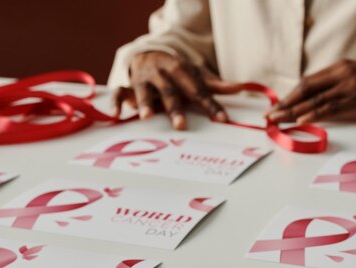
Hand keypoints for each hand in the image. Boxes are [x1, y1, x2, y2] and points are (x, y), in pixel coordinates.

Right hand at [113, 51, 233, 129]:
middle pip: (170, 92)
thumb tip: (239, 88)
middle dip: (175, 108)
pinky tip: (117, 114)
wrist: (149, 54)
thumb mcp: (195, 75)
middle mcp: (162, 74)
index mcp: (181, 71)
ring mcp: (144, 80)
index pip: (198, 90)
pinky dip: (116, 102)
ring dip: (145, 103)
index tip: (222, 119)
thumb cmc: (176, 72)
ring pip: (144, 91)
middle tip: (181, 126)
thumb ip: (215, 86)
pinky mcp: (127, 86)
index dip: (210, 105)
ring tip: (147, 117)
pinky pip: (118, 92)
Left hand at [267, 60, 355, 122]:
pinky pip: (332, 108)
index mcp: (340, 67)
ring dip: (293, 112)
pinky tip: (302, 120)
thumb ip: (337, 84)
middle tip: (269, 116)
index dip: (290, 95)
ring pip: (315, 100)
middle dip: (285, 104)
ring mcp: (349, 87)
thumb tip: (317, 100)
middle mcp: (342, 75)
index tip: (277, 106)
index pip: (308, 82)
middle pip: (306, 90)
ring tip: (277, 121)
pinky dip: (315, 115)